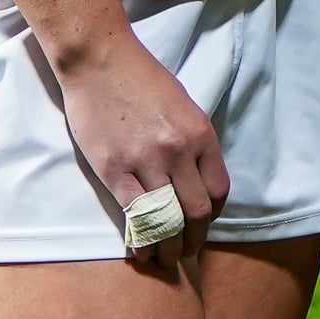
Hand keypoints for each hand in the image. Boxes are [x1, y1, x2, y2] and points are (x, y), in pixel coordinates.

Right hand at [51, 30, 225, 269]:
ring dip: (168, 246)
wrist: (100, 60)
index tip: (203, 224)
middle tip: (186, 252)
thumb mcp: (183, 106)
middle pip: (196, 212)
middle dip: (194, 239)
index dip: (213, 216)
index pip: (219, 191)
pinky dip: (142, 238)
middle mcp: (178, 151)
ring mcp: (146, 162)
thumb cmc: (141, 79)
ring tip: (165, 258)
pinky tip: (142, 250)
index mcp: (201, 134)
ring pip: (167, 219)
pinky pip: (135, 215)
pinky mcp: (114, 169)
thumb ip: (193, 142)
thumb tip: (195, 179)